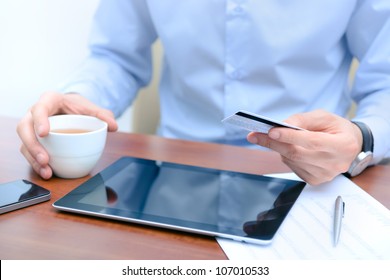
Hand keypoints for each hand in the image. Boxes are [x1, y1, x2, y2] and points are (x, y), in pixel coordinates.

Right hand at [16, 92, 117, 178]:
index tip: (44, 133)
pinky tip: (46, 172)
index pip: (40, 107)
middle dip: (33, 145)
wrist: (73, 110)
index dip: (39, 120)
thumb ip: (103, 115)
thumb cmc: (78, 107)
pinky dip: (36, 164)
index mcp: (49, 100)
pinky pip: (29, 152)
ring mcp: (32, 127)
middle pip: (24, 127)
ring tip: (46, 171)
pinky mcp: (33, 140)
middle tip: (45, 159)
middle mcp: (35, 113)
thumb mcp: (92, 108)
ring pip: (24, 142)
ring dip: (33, 158)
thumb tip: (113, 126)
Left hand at [247, 110, 362, 184]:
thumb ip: (303, 120)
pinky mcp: (315, 181)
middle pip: (297, 154)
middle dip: (273, 143)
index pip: (312, 142)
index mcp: (343, 145)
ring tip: (271, 137)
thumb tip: (282, 125)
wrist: (349, 146)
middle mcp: (335, 164)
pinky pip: (292, 167)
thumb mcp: (324, 117)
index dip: (290, 137)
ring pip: (292, 161)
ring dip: (278, 148)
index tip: (271, 131)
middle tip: (254, 135)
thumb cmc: (336, 129)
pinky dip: (286, 156)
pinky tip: (287, 148)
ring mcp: (325, 175)